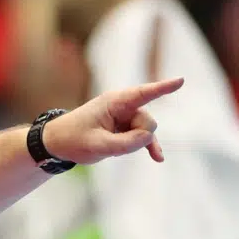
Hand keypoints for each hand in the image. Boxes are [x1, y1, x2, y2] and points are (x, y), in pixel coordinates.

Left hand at [42, 77, 184, 164]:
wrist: (58, 143)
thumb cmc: (73, 140)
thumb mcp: (97, 145)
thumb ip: (125, 144)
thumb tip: (149, 138)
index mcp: (114, 102)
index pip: (143, 93)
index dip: (163, 88)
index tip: (181, 80)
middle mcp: (123, 106)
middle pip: (147, 121)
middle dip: (138, 136)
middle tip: (112, 143)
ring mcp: (124, 117)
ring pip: (145, 131)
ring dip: (136, 144)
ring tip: (113, 149)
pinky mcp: (124, 129)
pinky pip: (142, 137)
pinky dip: (148, 146)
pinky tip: (158, 158)